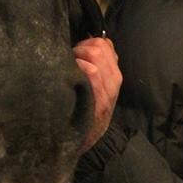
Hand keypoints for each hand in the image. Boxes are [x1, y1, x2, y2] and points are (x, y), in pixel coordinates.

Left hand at [73, 37, 121, 152]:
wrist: (86, 140)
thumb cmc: (86, 109)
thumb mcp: (97, 87)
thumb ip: (96, 66)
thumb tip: (86, 43)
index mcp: (114, 73)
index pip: (105, 43)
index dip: (86, 42)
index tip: (76, 53)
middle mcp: (115, 80)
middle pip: (98, 46)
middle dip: (79, 47)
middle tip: (69, 61)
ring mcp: (108, 90)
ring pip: (95, 55)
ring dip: (76, 56)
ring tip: (68, 69)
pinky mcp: (99, 101)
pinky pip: (92, 72)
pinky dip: (79, 68)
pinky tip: (69, 77)